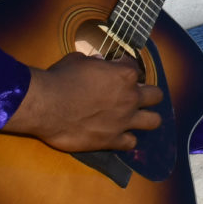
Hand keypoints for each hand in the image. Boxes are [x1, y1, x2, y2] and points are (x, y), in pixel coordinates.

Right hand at [5, 51, 160, 153]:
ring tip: (135, 117)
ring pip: (154, 121)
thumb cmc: (60, 78)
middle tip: (133, 95)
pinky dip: (126, 139)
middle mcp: (130, 97)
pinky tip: (117, 135)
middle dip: (147, 94)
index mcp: (125, 74)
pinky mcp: (112, 140)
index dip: (124, 67)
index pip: (135, 67)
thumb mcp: (77, 60)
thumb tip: (98, 62)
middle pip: (156, 96)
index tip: (114, 70)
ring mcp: (124, 120)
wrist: (46, 106)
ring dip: (146, 118)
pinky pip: (131, 142)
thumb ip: (94, 62)